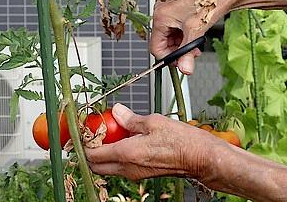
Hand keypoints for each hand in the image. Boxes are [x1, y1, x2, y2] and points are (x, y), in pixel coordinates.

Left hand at [86, 104, 219, 180]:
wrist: (202, 159)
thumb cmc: (184, 142)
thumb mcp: (154, 121)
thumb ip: (131, 119)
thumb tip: (117, 112)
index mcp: (127, 154)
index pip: (92, 154)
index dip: (85, 143)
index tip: (84, 131)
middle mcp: (128, 168)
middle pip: (96, 166)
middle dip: (91, 151)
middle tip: (95, 133)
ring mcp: (136, 173)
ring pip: (109, 167)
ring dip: (105, 153)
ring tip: (113, 133)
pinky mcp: (144, 174)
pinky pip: (123, 167)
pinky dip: (119, 155)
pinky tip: (129, 139)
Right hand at [151, 0, 234, 73]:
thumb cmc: (208, 4)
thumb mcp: (195, 32)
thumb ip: (187, 53)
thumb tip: (185, 69)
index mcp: (161, 16)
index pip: (155, 47)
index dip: (168, 58)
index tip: (180, 63)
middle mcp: (162, 13)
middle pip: (163, 43)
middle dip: (178, 51)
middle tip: (190, 56)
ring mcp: (170, 13)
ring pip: (171, 38)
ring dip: (183, 46)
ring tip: (195, 47)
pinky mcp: (178, 13)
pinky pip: (177, 31)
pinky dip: (186, 38)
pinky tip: (195, 39)